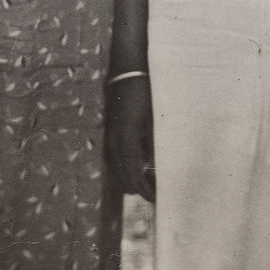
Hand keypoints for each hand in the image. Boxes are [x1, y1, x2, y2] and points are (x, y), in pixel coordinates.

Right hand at [106, 77, 154, 201]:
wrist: (126, 72)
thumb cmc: (144, 93)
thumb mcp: (154, 119)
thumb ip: (155, 145)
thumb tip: (158, 168)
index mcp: (126, 140)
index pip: (133, 178)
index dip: (146, 192)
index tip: (160, 198)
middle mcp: (114, 143)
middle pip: (123, 181)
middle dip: (140, 187)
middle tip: (159, 184)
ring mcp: (109, 139)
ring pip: (118, 172)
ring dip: (134, 177)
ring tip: (154, 172)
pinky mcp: (110, 134)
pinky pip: (116, 160)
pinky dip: (128, 166)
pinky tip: (145, 158)